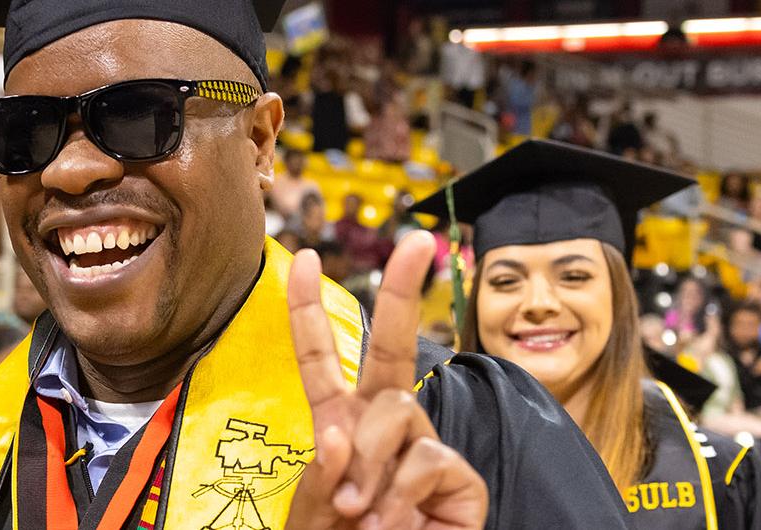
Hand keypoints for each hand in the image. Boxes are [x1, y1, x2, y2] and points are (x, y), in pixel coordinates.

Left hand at [285, 233, 485, 528]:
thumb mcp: (316, 516)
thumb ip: (325, 475)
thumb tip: (341, 433)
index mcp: (341, 428)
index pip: (324, 362)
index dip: (308, 311)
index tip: (300, 257)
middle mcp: (388, 429)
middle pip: (394, 349)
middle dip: (403, 290)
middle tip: (417, 241)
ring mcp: (426, 451)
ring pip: (397, 415)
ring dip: (369, 465)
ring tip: (361, 518)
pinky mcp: (460, 482)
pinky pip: (427, 461)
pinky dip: (400, 497)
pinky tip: (391, 526)